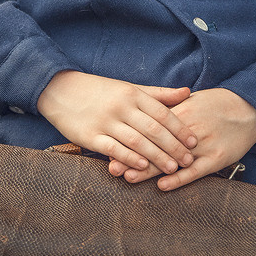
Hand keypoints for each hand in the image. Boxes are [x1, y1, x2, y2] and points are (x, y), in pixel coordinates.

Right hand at [36, 71, 196, 175]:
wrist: (61, 90)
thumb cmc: (100, 91)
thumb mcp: (129, 88)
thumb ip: (158, 94)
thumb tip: (187, 92)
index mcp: (132, 93)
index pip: (161, 112)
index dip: (179, 128)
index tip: (193, 142)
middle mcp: (121, 107)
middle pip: (152, 128)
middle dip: (173, 146)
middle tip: (188, 160)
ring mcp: (105, 121)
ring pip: (136, 140)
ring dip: (156, 156)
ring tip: (172, 168)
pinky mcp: (90, 135)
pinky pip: (113, 148)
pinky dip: (129, 158)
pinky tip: (142, 167)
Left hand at [109, 88, 255, 191]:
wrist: (248, 108)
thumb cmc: (217, 104)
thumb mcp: (192, 101)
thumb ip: (169, 107)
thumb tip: (145, 113)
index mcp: (181, 111)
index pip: (150, 126)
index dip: (131, 137)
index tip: (111, 144)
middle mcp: (188, 129)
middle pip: (156, 144)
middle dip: (133, 156)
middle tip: (112, 166)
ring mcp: (202, 145)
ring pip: (171, 159)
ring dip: (149, 170)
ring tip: (128, 178)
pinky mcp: (216, 158)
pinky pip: (194, 172)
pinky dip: (178, 179)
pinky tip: (163, 185)